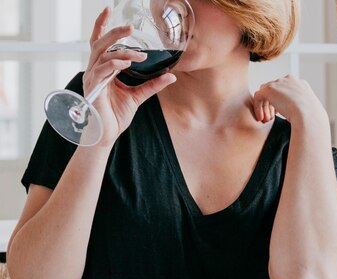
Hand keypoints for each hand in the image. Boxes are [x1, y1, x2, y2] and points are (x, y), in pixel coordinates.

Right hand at [83, 7, 176, 147]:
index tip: (108, 10)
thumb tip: (171, 76)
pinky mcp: (93, 89)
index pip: (100, 42)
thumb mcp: (138, 96)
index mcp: (103, 69)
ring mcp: (92, 79)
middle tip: (130, 28)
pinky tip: (125, 64)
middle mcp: (95, 70)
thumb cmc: (116, 115)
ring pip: (103, 56)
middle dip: (114, 33)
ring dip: (122, 53)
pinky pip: (101, 72)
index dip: (102, 26)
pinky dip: (113, 65)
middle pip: (100, 44)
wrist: (106, 134)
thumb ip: (152, 85)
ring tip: (139, 56)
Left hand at [253, 75, 327, 127]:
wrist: (308, 116)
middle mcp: (289, 80)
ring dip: (265, 106)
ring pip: (266, 93)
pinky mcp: (269, 89)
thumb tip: (293, 112)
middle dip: (272, 104)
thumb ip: (299, 105)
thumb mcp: (307, 108)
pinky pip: (258, 96)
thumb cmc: (310, 117)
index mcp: (300, 83)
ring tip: (267, 119)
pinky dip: (258, 107)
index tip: (279, 113)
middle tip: (271, 117)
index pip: (285, 89)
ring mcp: (279, 83)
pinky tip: (261, 118)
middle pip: (275, 89)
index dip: (281, 101)